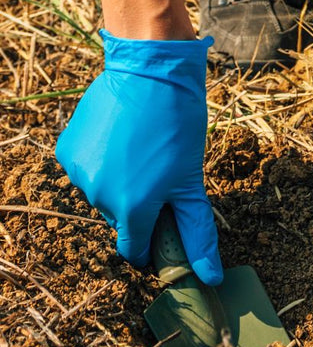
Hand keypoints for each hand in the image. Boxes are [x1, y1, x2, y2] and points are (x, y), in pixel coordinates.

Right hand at [55, 32, 221, 283]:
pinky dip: (100, 157)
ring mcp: (79, 172)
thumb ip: (197, 232)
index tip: (162, 221)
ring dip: (118, 178)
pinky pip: (85, 166)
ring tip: (140, 145)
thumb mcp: (191, 178)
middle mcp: (99, 197)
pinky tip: (119, 134)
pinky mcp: (67, 148)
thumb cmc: (177, 123)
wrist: (150, 69)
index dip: (151, 240)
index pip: (135, 249)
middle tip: (158, 168)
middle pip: (120, 217)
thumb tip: (210, 277)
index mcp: (131, 210)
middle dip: (138, 202)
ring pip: (102, 191)